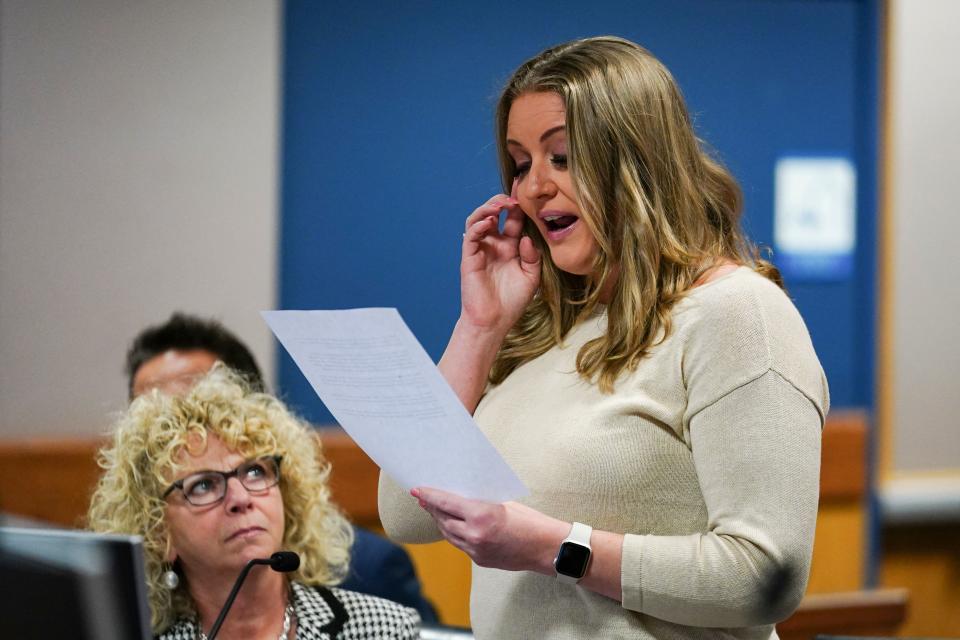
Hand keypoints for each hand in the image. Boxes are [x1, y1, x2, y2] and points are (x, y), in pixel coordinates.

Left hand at [411, 487, 565, 571]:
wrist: (546, 548)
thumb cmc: (530, 521)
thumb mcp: (503, 503)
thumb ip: (480, 502)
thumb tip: (460, 497)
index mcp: (481, 516)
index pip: (446, 504)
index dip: (429, 496)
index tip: (417, 490)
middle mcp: (475, 535)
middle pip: (443, 520)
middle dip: (433, 509)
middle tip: (424, 498)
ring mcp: (476, 551)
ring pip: (449, 535)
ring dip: (441, 522)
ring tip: (435, 511)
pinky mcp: (480, 561)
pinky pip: (460, 545)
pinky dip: (455, 534)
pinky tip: (453, 526)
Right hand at [460, 181, 540, 334]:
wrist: (494, 321)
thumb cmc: (512, 302)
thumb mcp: (531, 277)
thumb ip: (533, 257)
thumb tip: (527, 237)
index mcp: (509, 247)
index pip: (512, 220)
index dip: (518, 206)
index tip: (527, 194)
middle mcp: (494, 245)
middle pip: (493, 214)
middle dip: (501, 202)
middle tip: (513, 198)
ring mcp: (481, 250)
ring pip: (478, 220)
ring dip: (487, 208)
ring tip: (499, 204)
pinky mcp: (469, 257)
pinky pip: (471, 236)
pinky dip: (478, 225)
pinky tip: (489, 222)